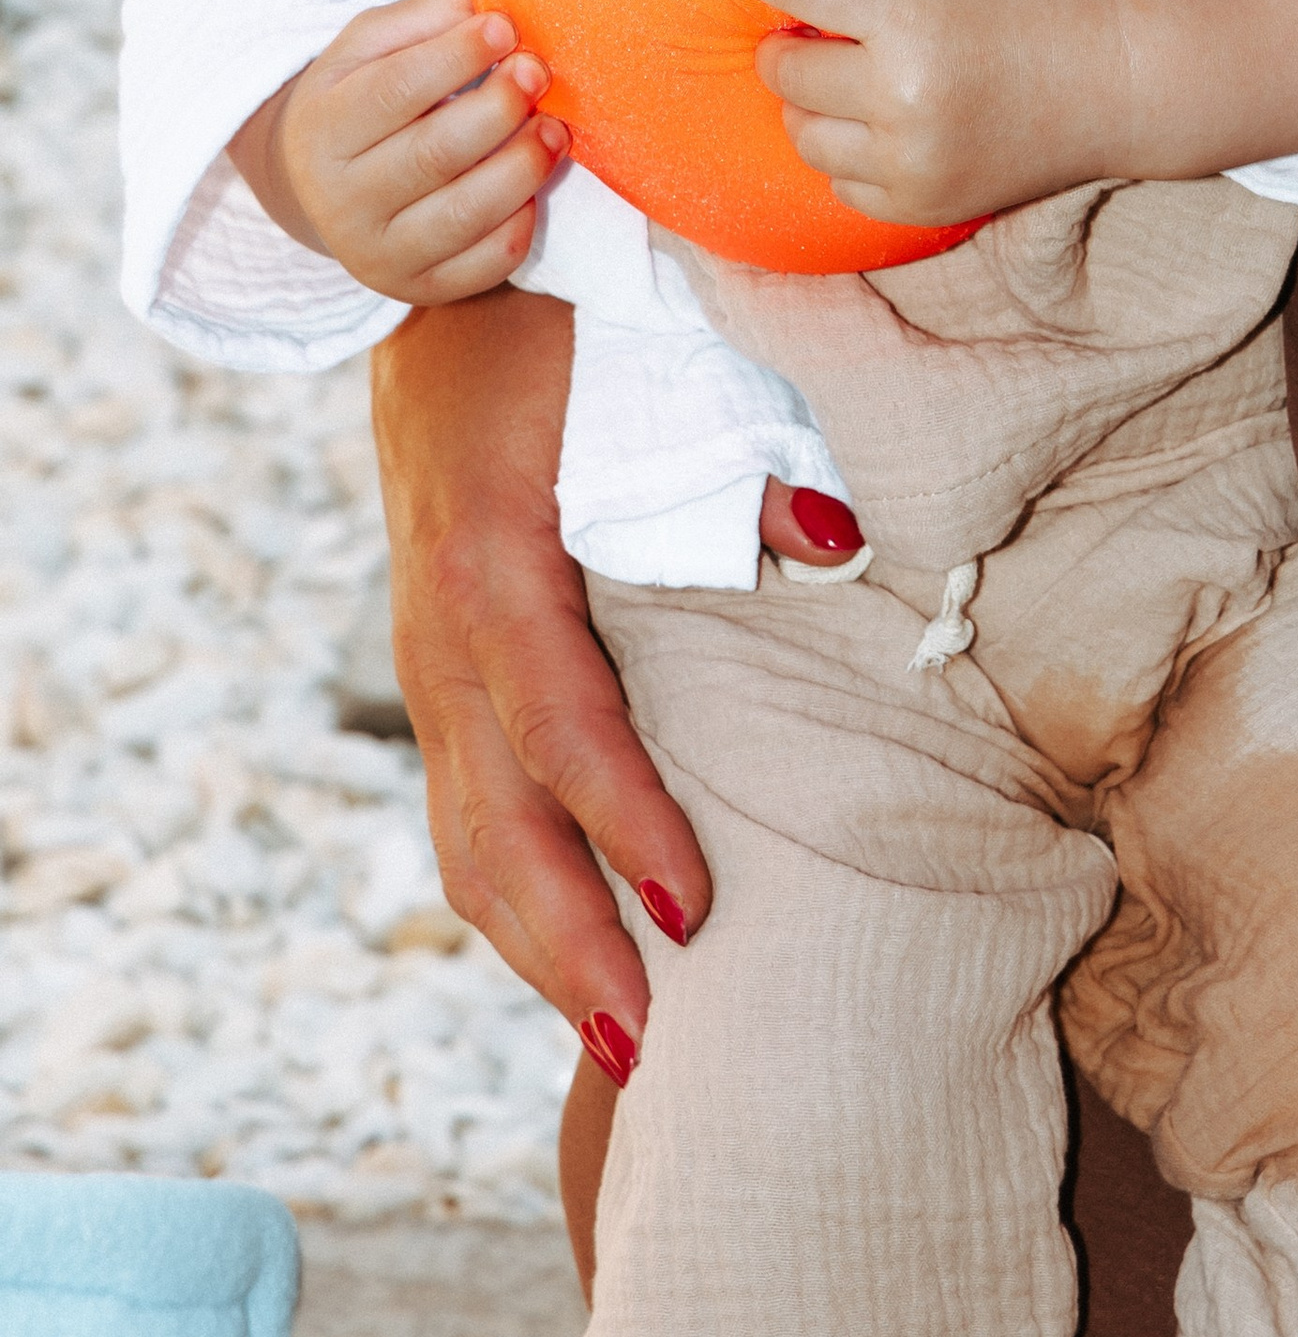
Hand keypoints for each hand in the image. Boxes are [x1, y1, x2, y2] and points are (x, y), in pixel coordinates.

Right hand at [232, 0, 565, 300]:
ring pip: (463, 214)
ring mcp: (376, 253)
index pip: (395, 91)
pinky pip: (482, 264)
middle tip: (539, 72)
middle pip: (433, 154)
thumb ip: (429, 12)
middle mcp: (340, 198)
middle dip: (498, 110)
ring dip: (522, 167)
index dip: (456, 56)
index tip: (505, 25)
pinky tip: (534, 188)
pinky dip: (518, 224)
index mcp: (324, 127)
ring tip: (555, 129)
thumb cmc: (361, 99)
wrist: (320, 188)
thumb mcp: (372, 47)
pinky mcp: (416, 288)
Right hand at [373, 297, 874, 1074]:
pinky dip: (512, 898)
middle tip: (651, 1048)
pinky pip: (462, 809)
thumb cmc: (564, 322)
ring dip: (535, 947)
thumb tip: (834, 539)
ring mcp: (424, 659)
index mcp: (489, 557)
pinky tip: (573, 959)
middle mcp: (438, 630)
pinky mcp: (436, 672)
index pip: (555, 721)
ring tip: (622, 1047)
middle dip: (568, 943)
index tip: (695, 913)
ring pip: (463, 838)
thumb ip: (737, 447)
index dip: (622, 823)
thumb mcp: (648, 351)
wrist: (434, 288)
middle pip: (491, 821)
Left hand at [729, 0, 1297, 220]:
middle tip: (807, 26)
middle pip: (784, 71)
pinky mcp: (922, 203)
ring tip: (842, 77)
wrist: (1113, 86)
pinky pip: (842, 182)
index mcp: (911, 18)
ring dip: (809, 104)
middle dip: (785, 42)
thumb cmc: (1039, 1)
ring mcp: (910, 159)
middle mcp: (903, 95)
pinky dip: (847, 154)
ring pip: (804, 135)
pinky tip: (876, 123)